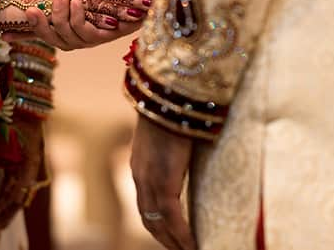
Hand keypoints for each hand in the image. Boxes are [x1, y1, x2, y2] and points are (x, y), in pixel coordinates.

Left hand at [0, 117, 43, 238]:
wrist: (25, 97)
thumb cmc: (8, 115)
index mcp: (28, 164)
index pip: (12, 195)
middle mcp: (32, 168)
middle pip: (18, 201)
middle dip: (1, 218)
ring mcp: (31, 165)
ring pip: (19, 195)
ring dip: (5, 212)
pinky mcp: (26, 162)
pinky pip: (18, 186)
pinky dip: (8, 199)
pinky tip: (0, 209)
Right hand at [3, 0, 148, 49]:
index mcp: (78, 10)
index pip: (48, 26)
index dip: (26, 32)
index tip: (3, 33)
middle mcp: (88, 24)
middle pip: (57, 40)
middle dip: (39, 28)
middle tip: (31, 11)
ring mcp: (102, 30)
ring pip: (71, 42)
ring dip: (60, 23)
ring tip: (59, 2)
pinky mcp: (116, 32)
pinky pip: (90, 38)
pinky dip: (78, 23)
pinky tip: (75, 5)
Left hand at [131, 117, 196, 249]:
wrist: (169, 98)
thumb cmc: (174, 110)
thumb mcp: (170, 134)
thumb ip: (175, 149)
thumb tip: (192, 151)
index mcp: (140, 166)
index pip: (145, 205)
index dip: (157, 224)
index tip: (170, 237)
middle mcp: (140, 177)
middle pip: (148, 219)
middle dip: (165, 239)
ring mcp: (149, 181)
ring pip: (158, 223)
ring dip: (174, 242)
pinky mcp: (163, 182)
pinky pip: (171, 218)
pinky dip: (182, 236)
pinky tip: (193, 246)